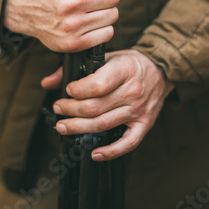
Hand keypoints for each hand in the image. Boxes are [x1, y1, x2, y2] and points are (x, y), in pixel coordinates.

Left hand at [41, 50, 173, 159]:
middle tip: (59, 108)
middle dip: (71, 110)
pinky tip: (94, 153)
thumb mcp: (107, 56)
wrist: (160, 70)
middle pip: (95, 107)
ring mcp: (138, 110)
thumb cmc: (130, 63)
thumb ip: (78, 68)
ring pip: (104, 124)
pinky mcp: (144, 124)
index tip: (67, 90)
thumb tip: (48, 81)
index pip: (97, 85)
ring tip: (63, 126)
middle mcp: (132, 91)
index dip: (77, 90)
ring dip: (79, 128)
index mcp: (124, 69)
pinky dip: (110, 152)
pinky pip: (128, 143)